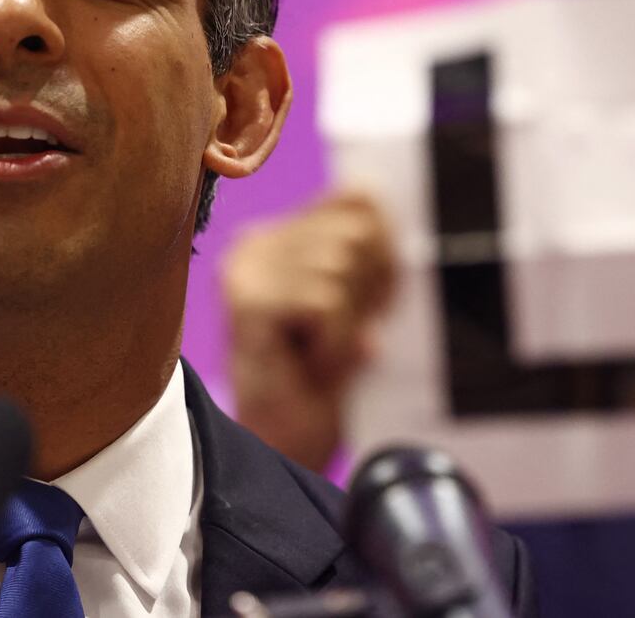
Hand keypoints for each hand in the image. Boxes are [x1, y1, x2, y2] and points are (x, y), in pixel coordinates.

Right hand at [223, 191, 395, 471]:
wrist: (284, 440)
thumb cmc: (320, 374)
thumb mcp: (353, 301)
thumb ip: (364, 250)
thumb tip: (377, 194)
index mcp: (278, 235)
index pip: (359, 199)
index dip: (387, 251)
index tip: (377, 300)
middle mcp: (256, 243)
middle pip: (355, 233)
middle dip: (370, 290)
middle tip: (348, 334)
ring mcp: (248, 270)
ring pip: (341, 267)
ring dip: (349, 324)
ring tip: (322, 352)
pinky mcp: (248, 300)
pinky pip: (326, 302)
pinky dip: (334, 342)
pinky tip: (310, 363)